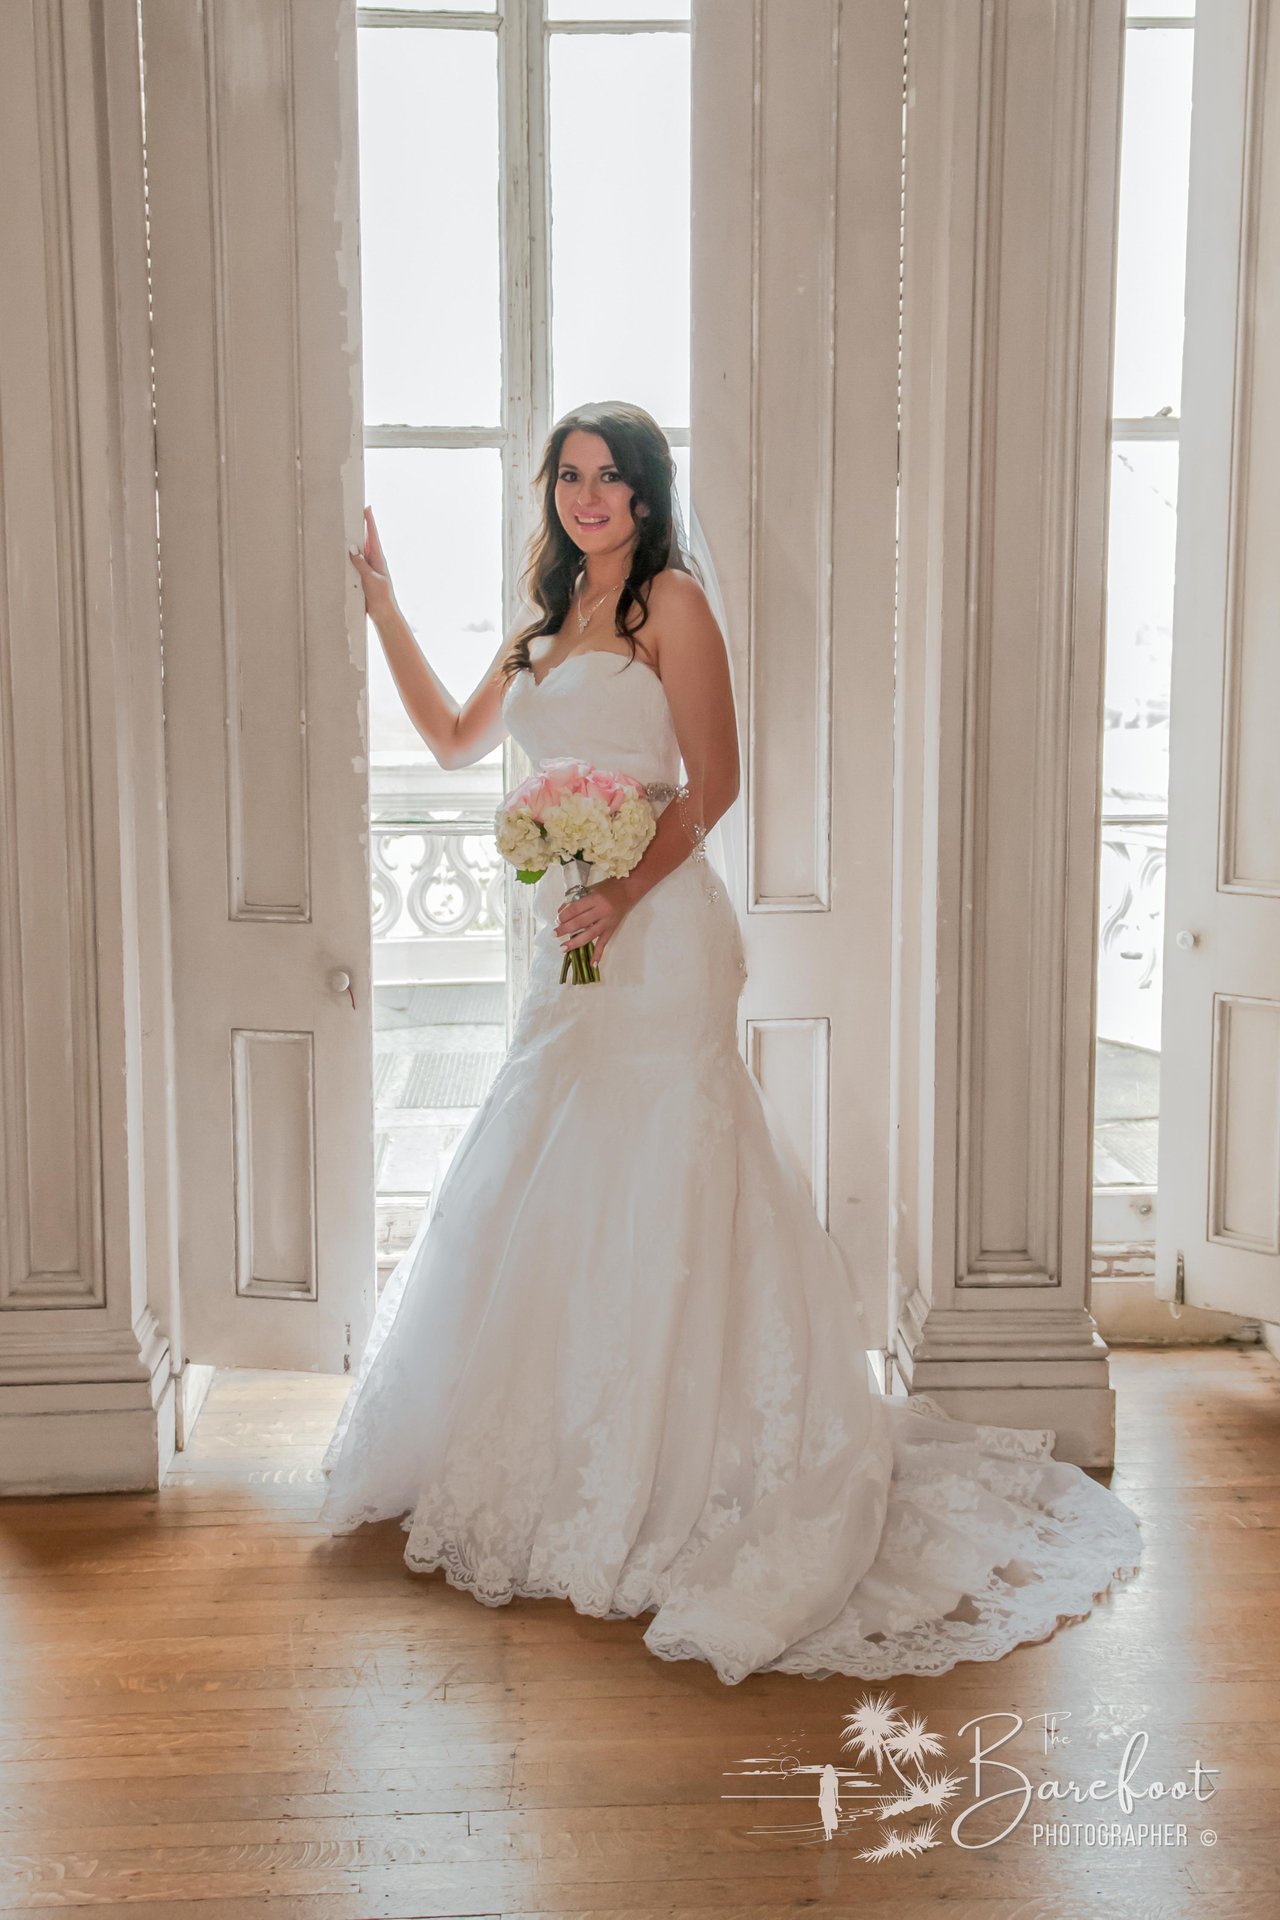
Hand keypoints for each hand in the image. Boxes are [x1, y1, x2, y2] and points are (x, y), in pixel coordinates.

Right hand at [347, 505, 396, 620]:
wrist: (384, 613)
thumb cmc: (381, 596)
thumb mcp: (370, 578)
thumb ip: (361, 563)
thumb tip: (352, 548)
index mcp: (378, 558)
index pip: (373, 535)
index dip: (370, 521)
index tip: (367, 508)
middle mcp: (374, 561)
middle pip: (366, 539)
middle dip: (362, 525)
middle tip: (358, 511)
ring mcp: (369, 568)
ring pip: (361, 550)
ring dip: (356, 539)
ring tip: (350, 526)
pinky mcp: (364, 576)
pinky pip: (356, 562)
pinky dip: (351, 555)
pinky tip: (345, 552)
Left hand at [556, 877, 630, 970]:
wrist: (627, 891)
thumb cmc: (606, 888)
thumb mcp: (589, 890)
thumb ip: (575, 901)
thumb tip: (560, 913)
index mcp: (595, 899)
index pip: (576, 909)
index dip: (564, 916)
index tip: (557, 920)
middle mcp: (601, 911)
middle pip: (580, 922)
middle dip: (565, 929)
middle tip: (554, 934)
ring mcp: (607, 922)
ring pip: (590, 935)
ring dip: (575, 942)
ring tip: (563, 948)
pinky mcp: (612, 929)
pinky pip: (604, 943)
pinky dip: (598, 954)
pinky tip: (592, 964)